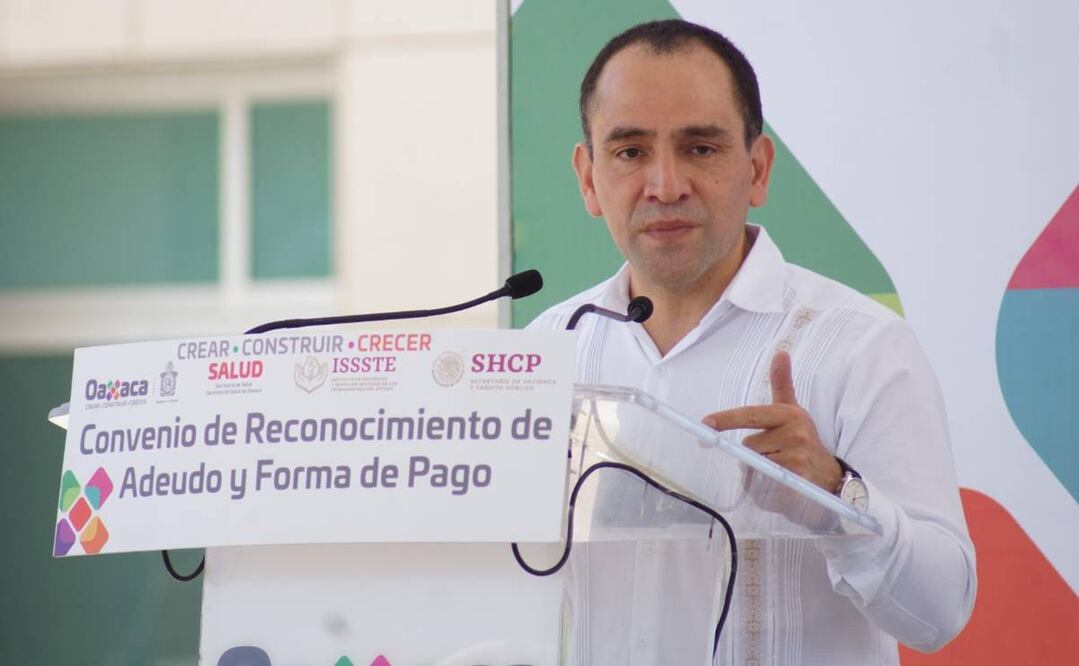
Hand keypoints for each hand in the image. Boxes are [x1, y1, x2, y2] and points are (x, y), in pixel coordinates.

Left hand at [702, 351, 842, 491]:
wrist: (827, 473)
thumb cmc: (803, 437)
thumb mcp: (793, 409)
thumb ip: (782, 383)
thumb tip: (781, 352)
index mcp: (789, 414)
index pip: (752, 415)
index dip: (727, 419)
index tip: (706, 422)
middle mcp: (795, 432)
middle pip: (749, 444)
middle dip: (755, 449)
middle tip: (774, 450)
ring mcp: (797, 455)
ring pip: (755, 461)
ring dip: (761, 464)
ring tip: (781, 461)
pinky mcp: (796, 477)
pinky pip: (764, 477)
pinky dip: (767, 479)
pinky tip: (782, 476)